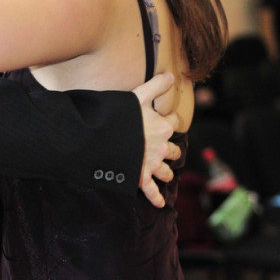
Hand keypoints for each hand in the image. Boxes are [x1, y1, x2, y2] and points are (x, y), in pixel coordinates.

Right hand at [133, 72, 179, 207]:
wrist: (105, 138)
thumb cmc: (121, 116)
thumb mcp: (138, 95)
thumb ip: (156, 85)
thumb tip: (172, 75)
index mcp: (161, 126)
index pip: (174, 123)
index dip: (170, 122)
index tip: (167, 121)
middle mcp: (161, 146)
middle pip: (173, 149)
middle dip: (171, 149)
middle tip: (166, 150)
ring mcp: (152, 163)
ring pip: (166, 171)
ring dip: (166, 171)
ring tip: (165, 173)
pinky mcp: (141, 177)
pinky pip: (151, 190)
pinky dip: (156, 198)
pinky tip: (160, 204)